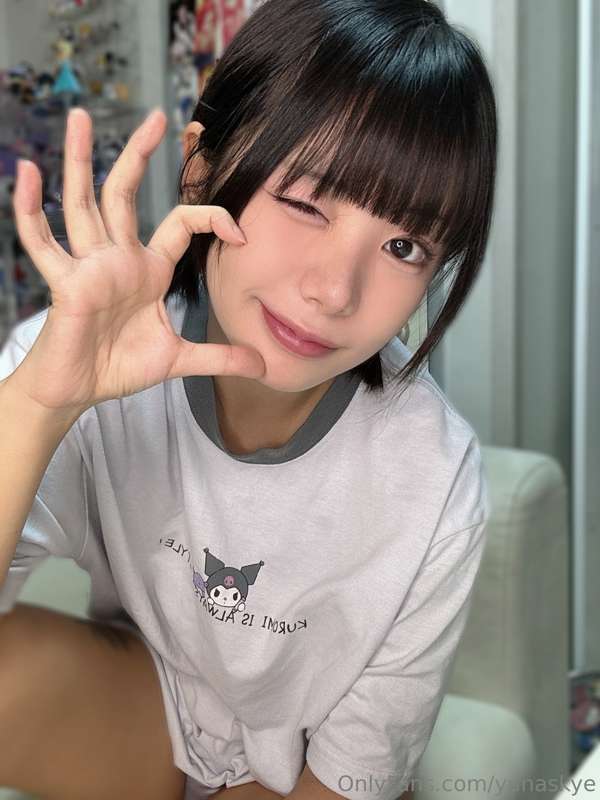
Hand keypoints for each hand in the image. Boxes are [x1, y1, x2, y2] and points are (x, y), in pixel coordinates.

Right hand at [9, 107, 264, 413]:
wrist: (80, 390)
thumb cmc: (119, 367)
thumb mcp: (178, 359)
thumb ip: (218, 358)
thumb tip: (263, 366)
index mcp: (148, 269)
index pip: (181, 224)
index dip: (212, 219)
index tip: (241, 233)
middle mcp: (119, 258)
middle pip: (126, 194)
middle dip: (140, 155)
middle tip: (157, 116)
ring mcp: (90, 266)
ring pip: (83, 203)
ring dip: (81, 160)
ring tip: (80, 117)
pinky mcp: (65, 283)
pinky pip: (42, 242)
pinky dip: (31, 209)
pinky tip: (27, 172)